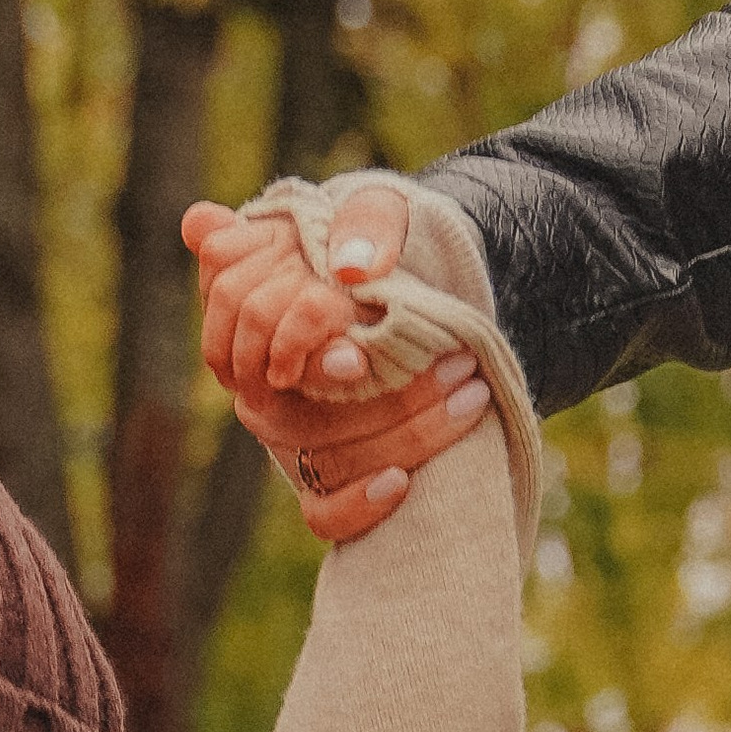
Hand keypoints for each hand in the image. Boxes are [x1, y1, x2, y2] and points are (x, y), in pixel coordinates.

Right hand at [183, 187, 473, 540]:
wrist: (401, 294)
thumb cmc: (379, 248)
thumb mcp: (380, 217)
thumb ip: (359, 222)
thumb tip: (342, 258)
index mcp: (258, 327)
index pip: (262, 345)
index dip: (303, 352)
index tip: (359, 354)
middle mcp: (263, 392)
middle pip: (300, 418)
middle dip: (387, 397)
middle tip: (463, 362)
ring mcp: (289, 440)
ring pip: (325, 462)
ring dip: (405, 434)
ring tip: (472, 394)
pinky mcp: (317, 481)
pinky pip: (320, 515)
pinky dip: (356, 507)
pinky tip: (402, 484)